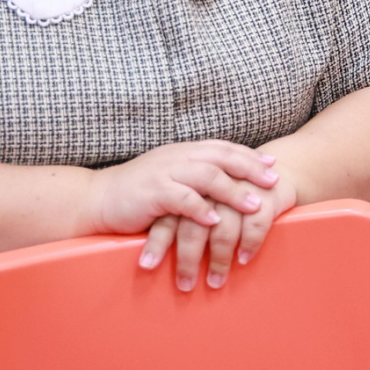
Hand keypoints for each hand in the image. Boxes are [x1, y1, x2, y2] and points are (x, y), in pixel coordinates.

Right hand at [88, 140, 277, 283]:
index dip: (249, 156)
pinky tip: (215, 220)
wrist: (96, 199)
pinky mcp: (152, 192)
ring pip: (207, 176)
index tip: (272, 166)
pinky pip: (182, 198)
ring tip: (253, 205)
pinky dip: (200, 209)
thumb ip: (193, 176)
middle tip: (273, 182)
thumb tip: (224, 184)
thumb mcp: (169, 177)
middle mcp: (176, 157)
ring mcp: (164, 172)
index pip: (222, 148)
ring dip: (233, 191)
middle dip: (250, 169)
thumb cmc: (136, 193)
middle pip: (221, 157)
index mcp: (183, 152)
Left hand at [140, 165, 299, 291]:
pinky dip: (249, 243)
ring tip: (215, 281)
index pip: (169, 216)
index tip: (147, 266)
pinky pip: (256, 224)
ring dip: (218, 259)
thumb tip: (155, 253)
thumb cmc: (234, 191)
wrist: (275, 172)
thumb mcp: (204, 198)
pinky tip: (243, 259)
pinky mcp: (266, 195)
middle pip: (194, 225)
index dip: (157, 242)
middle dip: (188, 258)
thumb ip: (182, 216)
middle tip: (185, 285)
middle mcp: (213, 188)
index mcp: (192, 185)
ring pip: (223, 228)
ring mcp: (239, 190)